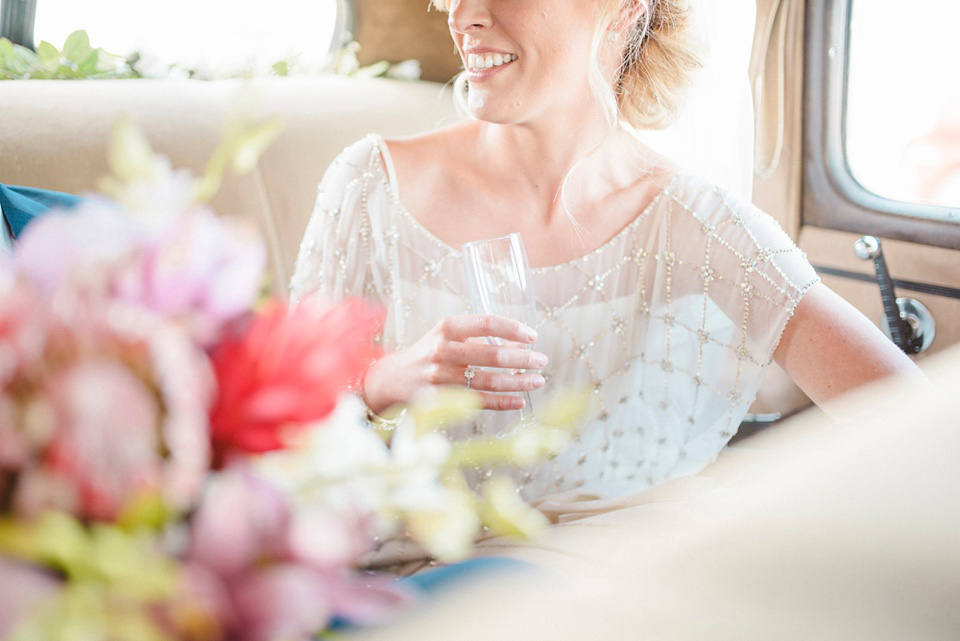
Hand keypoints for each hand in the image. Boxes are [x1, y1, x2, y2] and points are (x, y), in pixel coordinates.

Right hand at [361, 314, 547, 413]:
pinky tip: (519, 401)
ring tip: (537, 381)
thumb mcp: (446, 338)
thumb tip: (522, 345)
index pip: (485, 322)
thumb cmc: (428, 355)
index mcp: (446, 328)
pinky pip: (476, 402)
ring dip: (517, 382)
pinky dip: (501, 402)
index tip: (533, 336)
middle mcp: (441, 350)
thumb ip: (478, 339)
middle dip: (522, 358)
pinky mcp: (436, 401)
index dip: (513, 329)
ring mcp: (438, 377)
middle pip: (491, 354)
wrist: (390, 380)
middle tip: (542, 360)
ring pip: (487, 380)